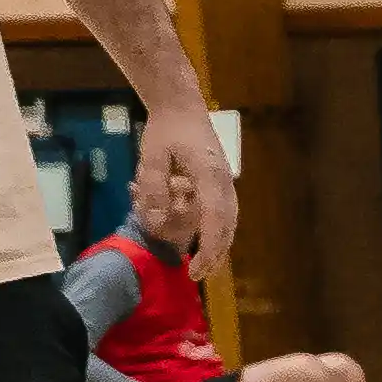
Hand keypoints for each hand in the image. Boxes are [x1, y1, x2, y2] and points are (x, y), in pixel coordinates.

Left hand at [128, 105, 235, 262]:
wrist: (182, 106)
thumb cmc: (165, 129)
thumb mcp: (151, 156)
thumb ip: (154, 188)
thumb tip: (155, 221)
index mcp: (209, 176)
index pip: (214, 220)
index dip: (207, 249)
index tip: (193, 269)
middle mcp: (224, 182)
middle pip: (228, 226)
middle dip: (215, 254)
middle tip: (197, 275)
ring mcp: (226, 182)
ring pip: (230, 221)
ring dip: (220, 245)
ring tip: (204, 265)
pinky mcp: (222, 181)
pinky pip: (226, 212)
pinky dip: (219, 231)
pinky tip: (208, 242)